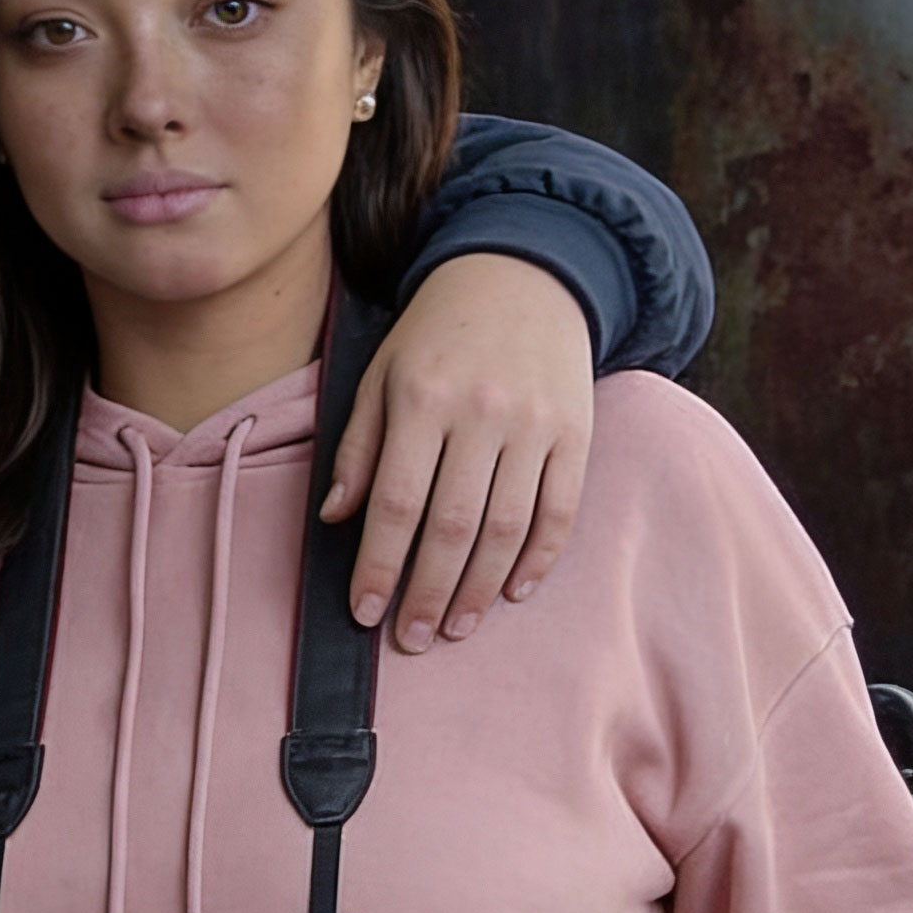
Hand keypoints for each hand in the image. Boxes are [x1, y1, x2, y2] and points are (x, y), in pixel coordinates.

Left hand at [327, 249, 597, 645]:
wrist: (522, 275)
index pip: (397, 503)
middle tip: (411, 637)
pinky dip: (538, 558)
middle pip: (452, 525)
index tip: (364, 611)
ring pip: (508, 527)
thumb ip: (359, 446)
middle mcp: (481, 412)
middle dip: (428, 592)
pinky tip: (512, 592)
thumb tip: (335, 517)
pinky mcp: (576, 432)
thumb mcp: (382, 375)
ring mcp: (535, 424)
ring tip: (455, 627)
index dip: (380, 565)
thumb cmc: (437, 333)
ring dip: (478, 588)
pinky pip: (560, 510)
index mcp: (423, 398)